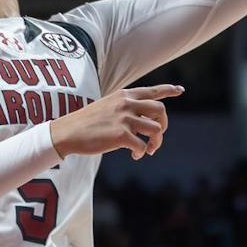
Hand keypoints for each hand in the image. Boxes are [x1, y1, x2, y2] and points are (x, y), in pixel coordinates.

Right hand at [51, 85, 183, 159]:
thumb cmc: (86, 122)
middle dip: (163, 125)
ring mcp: (124, 119)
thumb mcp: (106, 106)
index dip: (168, 90)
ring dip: (156, 143)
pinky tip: (135, 156)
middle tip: (156, 137)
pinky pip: (142, 145)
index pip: (152, 90)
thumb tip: (145, 119)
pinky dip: (141, 153)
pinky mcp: (120, 136)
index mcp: (123, 95)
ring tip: (148, 150)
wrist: (66, 132)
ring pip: (156, 129)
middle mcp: (126, 104)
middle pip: (160, 110)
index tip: (180, 90)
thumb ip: (125, 108)